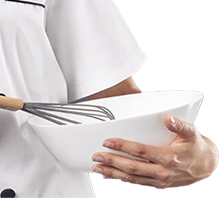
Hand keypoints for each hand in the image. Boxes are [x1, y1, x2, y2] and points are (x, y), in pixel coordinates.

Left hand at [92, 114, 218, 188]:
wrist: (208, 165)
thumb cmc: (197, 148)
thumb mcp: (191, 133)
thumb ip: (179, 124)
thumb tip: (167, 117)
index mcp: (169, 157)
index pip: (141, 151)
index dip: (122, 146)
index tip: (107, 142)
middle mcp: (164, 171)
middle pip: (133, 167)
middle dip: (112, 162)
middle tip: (96, 156)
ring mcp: (161, 180)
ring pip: (133, 178)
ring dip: (113, 173)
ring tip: (98, 168)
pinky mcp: (159, 184)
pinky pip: (138, 183)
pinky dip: (122, 180)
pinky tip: (111, 176)